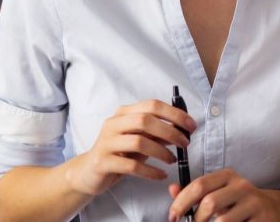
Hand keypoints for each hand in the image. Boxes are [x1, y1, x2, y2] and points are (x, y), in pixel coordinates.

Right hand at [64, 100, 195, 197]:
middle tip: (185, 144)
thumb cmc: (119, 153)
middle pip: (145, 120)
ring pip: (139, 141)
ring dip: (161, 152)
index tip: (191, 126)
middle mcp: (113, 123)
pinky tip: (161, 175)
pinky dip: (150, 171)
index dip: (174, 114)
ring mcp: (106, 142)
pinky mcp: (103, 162)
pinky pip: (131, 165)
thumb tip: (182, 130)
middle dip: (170, 131)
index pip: (152, 105)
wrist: (89, 172)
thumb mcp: (139, 140)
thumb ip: (157, 134)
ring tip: (172, 160)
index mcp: (123, 113)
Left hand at [166, 169, 279, 221]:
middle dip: (195, 219)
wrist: (276, 210)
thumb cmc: (239, 202)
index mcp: (228, 176)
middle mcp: (242, 186)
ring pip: (222, 221)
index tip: (173, 217)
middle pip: (210, 203)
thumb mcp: (219, 192)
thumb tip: (172, 189)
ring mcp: (254, 204)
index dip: (181, 202)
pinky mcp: (262, 220)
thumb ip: (195, 192)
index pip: (199, 185)